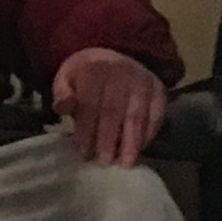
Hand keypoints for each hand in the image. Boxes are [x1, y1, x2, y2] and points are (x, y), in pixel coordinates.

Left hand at [54, 45, 167, 168]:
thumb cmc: (84, 75)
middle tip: (104, 162)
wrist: (110, 57)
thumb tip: (62, 107)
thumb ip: (62, 93)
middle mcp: (122, 72)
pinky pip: (157, 115)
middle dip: (108, 140)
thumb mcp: (66, 78)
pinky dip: (149, 134)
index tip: (83, 151)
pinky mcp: (159, 88)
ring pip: (137, 115)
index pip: (90, 103)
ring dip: (131, 142)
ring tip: (125, 163)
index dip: (86, 129)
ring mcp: (144, 80)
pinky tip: (140, 150)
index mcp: (95, 68)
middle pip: (114, 111)